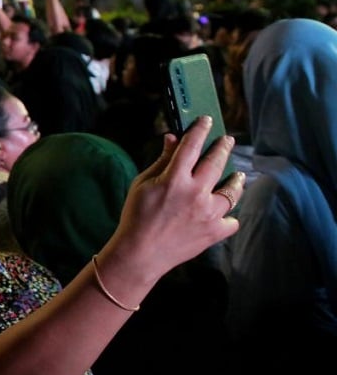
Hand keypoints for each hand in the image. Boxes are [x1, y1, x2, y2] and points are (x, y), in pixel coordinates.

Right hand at [108, 116, 242, 280]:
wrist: (140, 254)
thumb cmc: (136, 217)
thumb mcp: (143, 184)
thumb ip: (162, 161)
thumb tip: (172, 139)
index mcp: (175, 179)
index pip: (191, 146)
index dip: (200, 130)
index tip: (206, 120)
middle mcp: (196, 194)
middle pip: (216, 163)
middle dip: (223, 147)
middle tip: (227, 140)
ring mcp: (208, 214)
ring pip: (232, 192)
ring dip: (236, 180)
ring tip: (238, 175)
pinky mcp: (214, 233)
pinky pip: (231, 221)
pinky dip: (229, 216)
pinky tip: (226, 212)